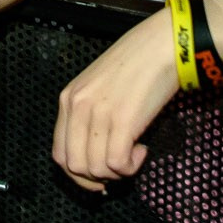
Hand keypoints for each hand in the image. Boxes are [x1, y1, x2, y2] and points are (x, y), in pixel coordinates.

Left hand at [52, 11, 177, 192]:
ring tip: (134, 153)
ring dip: (118, 172)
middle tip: (119, 170)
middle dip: (97, 179)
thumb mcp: (99, 86)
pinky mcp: (122, 120)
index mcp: (68, 98)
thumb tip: (94, 155)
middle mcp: (77, 106)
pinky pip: (117, 163)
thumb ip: (89, 115)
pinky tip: (142, 150)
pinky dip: (131, 167)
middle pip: (74, 166)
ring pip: (96, 169)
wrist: (163, 44)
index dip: (78, 174)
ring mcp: (98, 113)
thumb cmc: (137, 63)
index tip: (99, 177)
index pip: (60, 153)